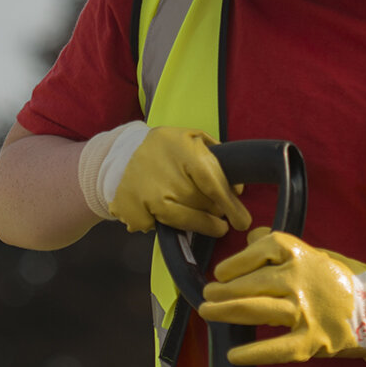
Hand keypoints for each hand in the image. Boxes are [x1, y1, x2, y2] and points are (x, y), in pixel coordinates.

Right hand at [105, 126, 250, 237]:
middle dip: (216, 209)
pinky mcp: (136, 212)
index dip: (231, 206)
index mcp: (185, 153)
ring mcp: (150, 198)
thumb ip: (218, 159)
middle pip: (204, 205)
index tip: (242, 221)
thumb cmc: (168, 147)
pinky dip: (172, 225)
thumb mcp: (194, 138)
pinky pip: (163, 227)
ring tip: (212, 222)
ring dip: (202, 223)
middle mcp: (167, 178)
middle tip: (218, 207)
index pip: (214, 185)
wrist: (123, 153)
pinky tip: (172, 213)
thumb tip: (238, 190)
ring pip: (187, 221)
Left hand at [201, 228, 365, 365]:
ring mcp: (305, 311)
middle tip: (207, 297)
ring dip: (228, 312)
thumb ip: (284, 247)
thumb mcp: (319, 254)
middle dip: (223, 291)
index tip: (222, 272)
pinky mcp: (312, 340)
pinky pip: (276, 349)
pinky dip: (253, 353)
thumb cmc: (349, 281)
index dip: (237, 261)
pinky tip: (233, 355)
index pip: (262, 249)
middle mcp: (301, 280)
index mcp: (303, 255)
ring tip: (208, 314)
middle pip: (252, 282)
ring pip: (257, 310)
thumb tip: (251, 233)